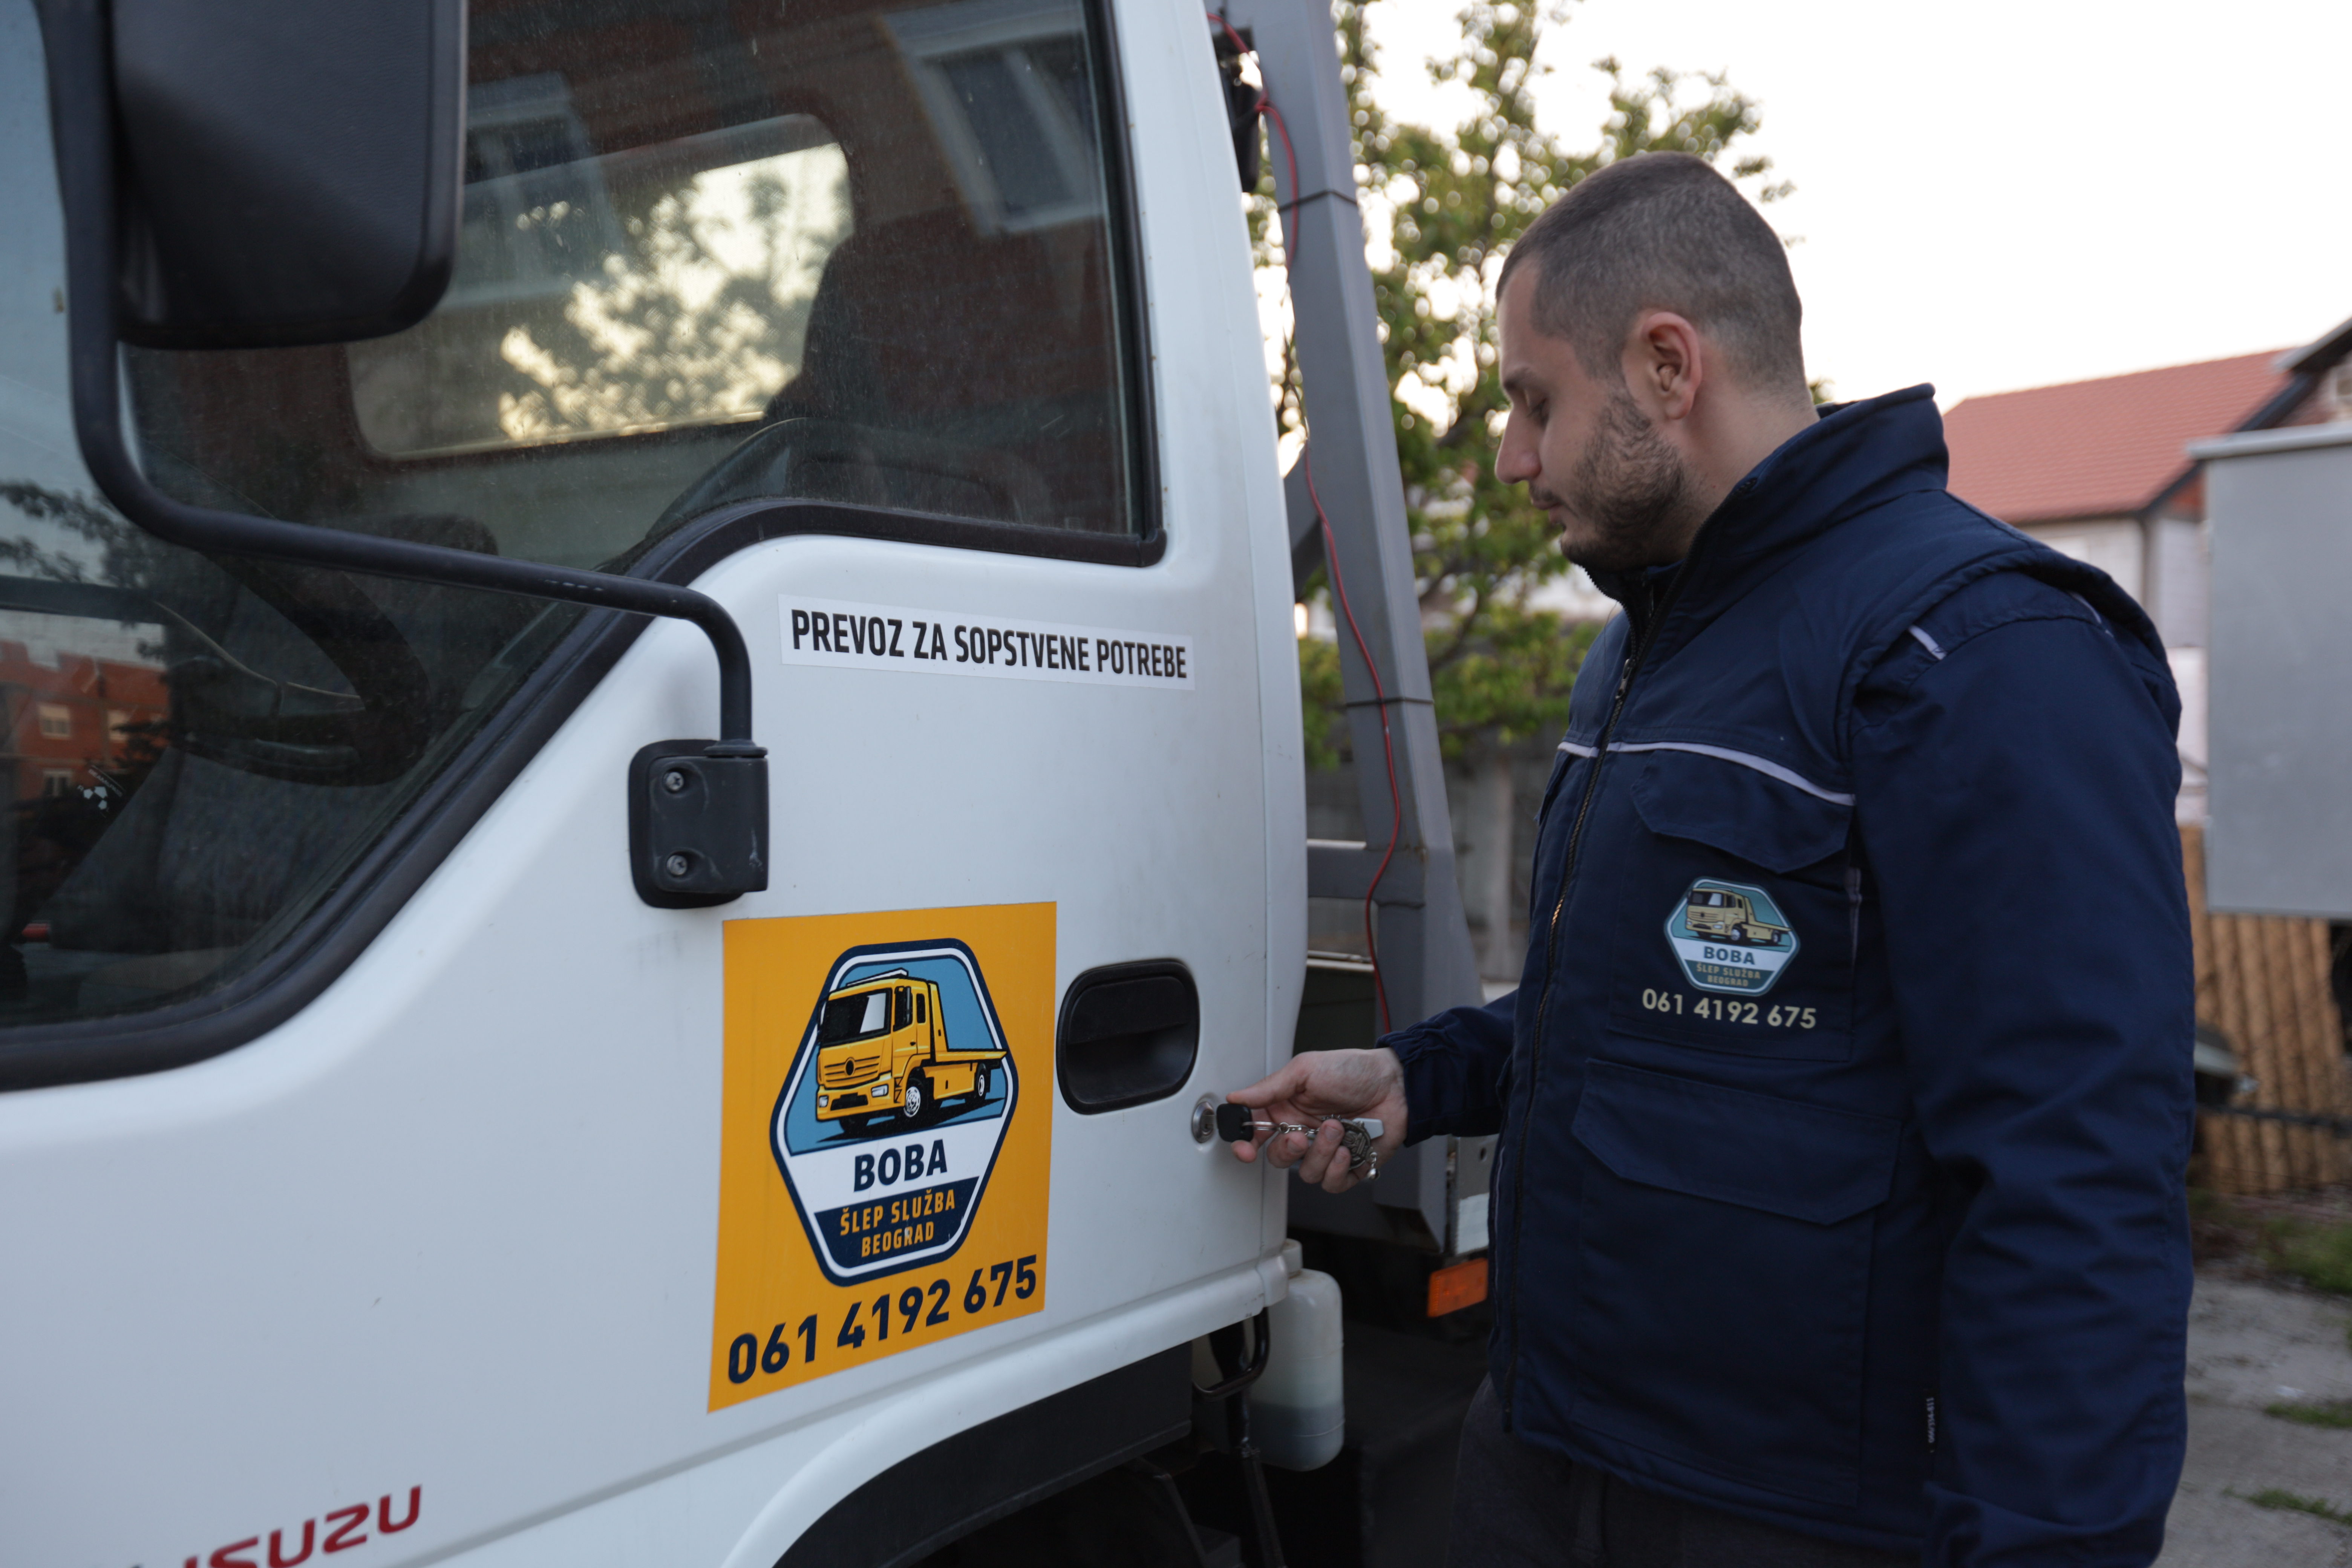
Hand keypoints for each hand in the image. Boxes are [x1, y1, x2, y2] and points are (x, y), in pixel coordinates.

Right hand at [1226, 1048, 1407, 1193]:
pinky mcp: (1349, 1166)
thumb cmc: (1354, 1071)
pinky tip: (1347, 1151)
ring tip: (1338, 1129)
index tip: (1246, 1150)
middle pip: (1278, 1159)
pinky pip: (1332, 1184)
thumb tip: (1237, 1097)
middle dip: (1287, 1152)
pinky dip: (1338, 1170)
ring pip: (1306, 1173)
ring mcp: (1326, 1151)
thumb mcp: (1306, 1070)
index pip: (1257, 1134)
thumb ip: (1269, 1087)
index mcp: (1288, 1110)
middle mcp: (1304, 1132)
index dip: (1246, 1145)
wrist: (1395, 1084)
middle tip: (1300, 1137)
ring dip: (1321, 1153)